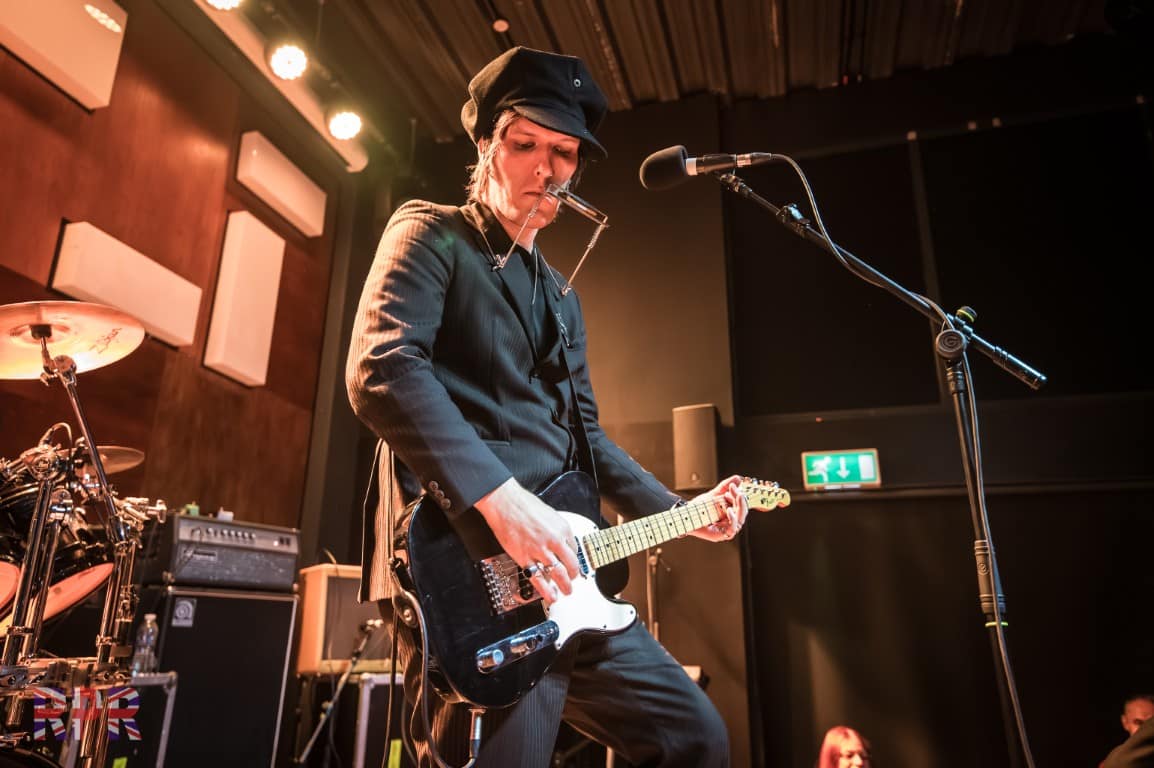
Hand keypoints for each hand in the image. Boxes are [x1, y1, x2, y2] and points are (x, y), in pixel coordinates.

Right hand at [474, 478, 580, 604]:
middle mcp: (554, 541)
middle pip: (571, 564)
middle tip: (573, 579)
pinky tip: (551, 596)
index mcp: (562, 528)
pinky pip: (539, 578)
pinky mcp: (525, 558)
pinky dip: (546, 590)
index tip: (571, 562)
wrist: (505, 503)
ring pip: (559, 574)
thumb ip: (556, 530)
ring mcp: (540, 551)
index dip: (573, 557)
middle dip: (574, 575)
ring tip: (566, 591)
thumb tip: (560, 542)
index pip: (575, 548)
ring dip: (565, 585)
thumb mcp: (549, 514)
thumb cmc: (523, 504)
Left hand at [687, 474, 748, 542]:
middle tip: (738, 492)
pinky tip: (729, 510)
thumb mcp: (714, 494)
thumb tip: (738, 478)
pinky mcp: (719, 535)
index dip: (740, 496)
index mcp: (731, 513)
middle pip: (743, 513)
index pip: (742, 505)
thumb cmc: (699, 507)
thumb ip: (725, 487)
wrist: (685, 514)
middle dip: (742, 502)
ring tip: (737, 498)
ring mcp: (725, 529)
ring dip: (740, 509)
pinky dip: (733, 520)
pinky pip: (732, 530)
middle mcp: (730, 522)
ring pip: (740, 521)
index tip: (733, 486)